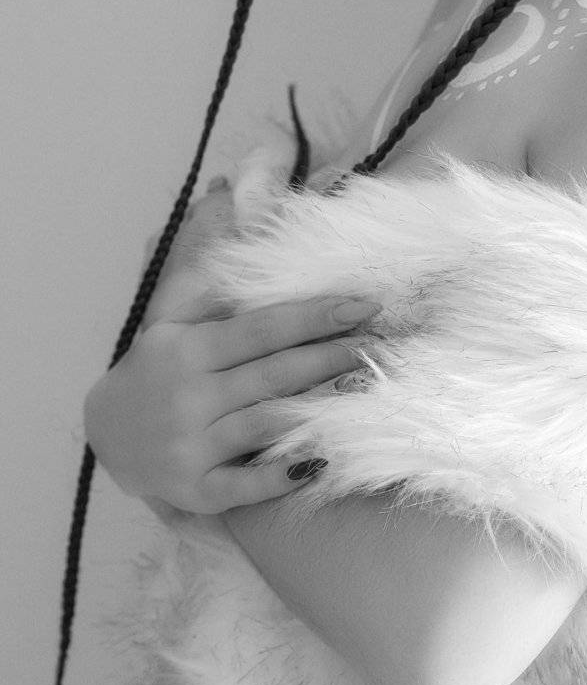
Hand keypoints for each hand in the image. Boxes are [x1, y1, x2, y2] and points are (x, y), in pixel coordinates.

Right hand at [85, 288, 379, 513]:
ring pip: (266, 424)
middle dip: (333, 356)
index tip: (364, 304)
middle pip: (275, 374)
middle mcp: (189, 397)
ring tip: (364, 389)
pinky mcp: (196, 491)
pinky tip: (320, 461)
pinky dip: (281, 475)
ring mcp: (191, 447)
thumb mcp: (172, 315)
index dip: (316, 315)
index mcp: (189, 349)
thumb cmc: (158, 366)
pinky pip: (244, 486)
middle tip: (383, 344)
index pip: (263, 328)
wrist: (105, 434)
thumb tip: (225, 194)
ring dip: (319, 407)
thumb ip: (208, 268)